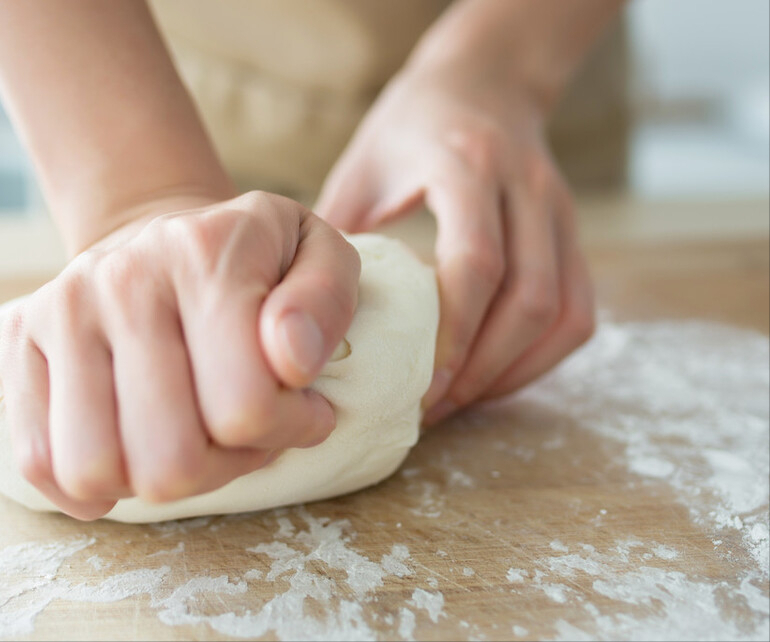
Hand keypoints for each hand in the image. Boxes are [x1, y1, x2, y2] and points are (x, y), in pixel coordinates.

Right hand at [0, 191, 359, 518]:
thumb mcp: (319, 253)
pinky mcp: (21, 344)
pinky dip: (90, 485)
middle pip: (169, 461)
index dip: (287, 429)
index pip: (244, 408)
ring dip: (155, 480)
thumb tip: (292, 361)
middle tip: (241, 428)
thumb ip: (325, 301)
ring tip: (187, 437)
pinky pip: (37, 461)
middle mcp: (122, 281)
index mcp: (205, 256)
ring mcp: (61, 312)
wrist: (159, 232)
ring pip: (97, 471)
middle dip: (222, 465)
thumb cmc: (253, 259)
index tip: (300, 405)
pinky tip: (131, 453)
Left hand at [316, 64, 594, 423]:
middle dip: (482, 368)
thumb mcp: (362, 166)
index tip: (419, 383)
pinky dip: (543, 355)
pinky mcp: (574, 231)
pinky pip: (579, 309)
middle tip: (434, 406)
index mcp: (467, 166)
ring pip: (564, 311)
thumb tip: (307, 315)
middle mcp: (527, 187)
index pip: (477, 263)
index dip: (453, 334)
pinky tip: (498, 374)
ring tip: (463, 401)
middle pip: (530, 298)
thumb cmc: (410, 127)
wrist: (484, 80)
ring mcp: (560, 209)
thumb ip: (339, 234)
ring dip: (516, 370)